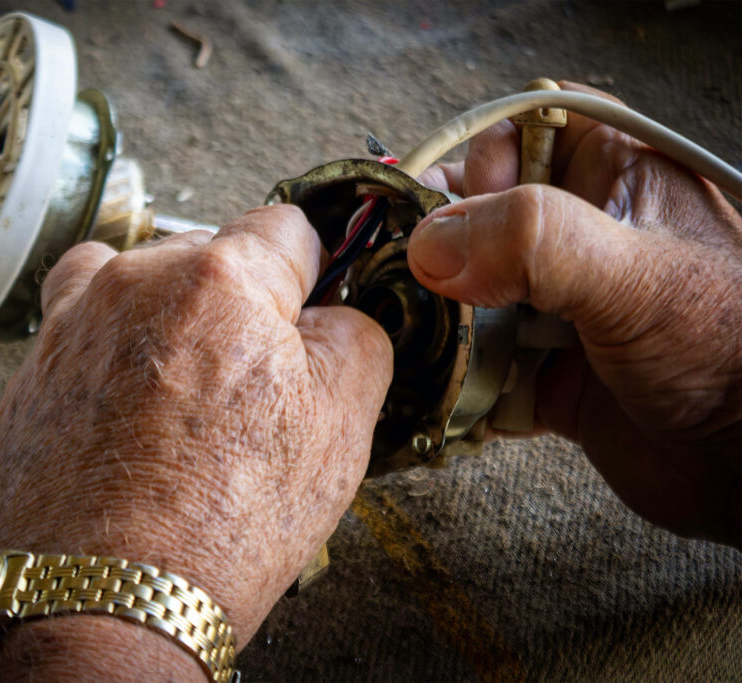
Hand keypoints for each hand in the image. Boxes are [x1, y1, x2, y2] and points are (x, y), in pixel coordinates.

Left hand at [0, 205, 391, 677]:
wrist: (111, 600)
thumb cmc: (224, 521)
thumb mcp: (342, 424)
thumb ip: (357, 338)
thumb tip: (340, 316)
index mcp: (221, 278)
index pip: (286, 226)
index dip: (313, 267)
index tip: (312, 301)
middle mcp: (136, 281)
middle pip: (208, 252)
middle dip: (238, 300)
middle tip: (253, 378)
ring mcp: (74, 323)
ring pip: (137, 280)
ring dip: (166, 312)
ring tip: (185, 387)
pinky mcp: (34, 371)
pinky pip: (82, 328)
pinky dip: (111, 349)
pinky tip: (132, 410)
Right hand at [412, 82, 741, 546]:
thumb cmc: (726, 350)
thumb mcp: (633, 274)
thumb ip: (531, 242)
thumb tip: (430, 244)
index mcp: (614, 182)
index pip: (526, 133)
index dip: (479, 158)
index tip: (447, 205)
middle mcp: (581, 242)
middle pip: (480, 218)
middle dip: (433, 246)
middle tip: (399, 274)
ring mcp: (560, 310)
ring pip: (470, 295)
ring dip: (434, 318)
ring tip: (405, 334)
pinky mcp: (547, 374)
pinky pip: (479, 364)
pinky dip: (452, 378)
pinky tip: (434, 388)